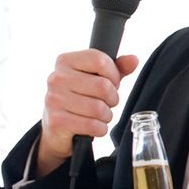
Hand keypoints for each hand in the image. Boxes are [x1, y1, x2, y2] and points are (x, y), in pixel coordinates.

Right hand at [36, 49, 140, 177]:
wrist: (56, 126)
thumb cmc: (80, 97)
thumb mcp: (97, 78)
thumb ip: (117, 68)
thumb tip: (133, 60)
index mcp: (65, 61)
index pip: (100, 60)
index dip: (113, 74)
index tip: (111, 83)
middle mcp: (56, 78)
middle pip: (102, 86)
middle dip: (112, 98)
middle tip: (106, 102)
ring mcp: (54, 99)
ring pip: (99, 108)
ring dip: (106, 115)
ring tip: (100, 115)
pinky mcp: (56, 120)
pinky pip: (92, 125)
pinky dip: (99, 129)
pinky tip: (94, 126)